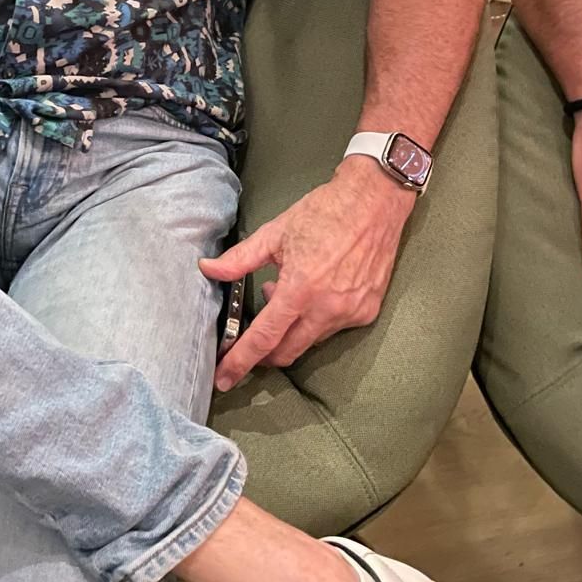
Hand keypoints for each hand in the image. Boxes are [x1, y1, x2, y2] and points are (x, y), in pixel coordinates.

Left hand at [200, 157, 415, 389]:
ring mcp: (350, 313)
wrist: (374, 201)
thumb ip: (239, 259)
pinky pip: (333, 329)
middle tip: (248, 340)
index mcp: (300, 289)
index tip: (224, 379)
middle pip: (286, 352)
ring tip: (283, 296)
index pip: (264, 338)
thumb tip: (207, 270)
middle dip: (263, 355)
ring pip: (310, 341)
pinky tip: (311, 294)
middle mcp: (327, 308)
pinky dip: (315, 319)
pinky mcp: (367, 311)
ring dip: (290, 330)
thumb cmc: (323, 212)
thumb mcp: (275, 233)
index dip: (240, 361)